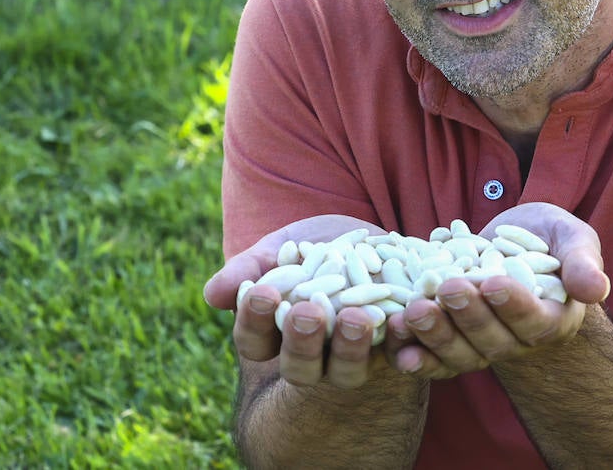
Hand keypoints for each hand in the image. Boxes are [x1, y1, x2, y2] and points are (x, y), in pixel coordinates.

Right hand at [203, 214, 390, 388]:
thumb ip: (250, 268)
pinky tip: (399, 319)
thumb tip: (213, 294)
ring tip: (356, 319)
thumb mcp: (282, 247)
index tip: (262, 292)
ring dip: (349, 349)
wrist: (370, 241)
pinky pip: (394, 356)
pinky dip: (396, 341)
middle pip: (299, 367)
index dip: (255, 320)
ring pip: (346, 372)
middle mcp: (312, 358)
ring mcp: (352, 360)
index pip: (254, 340)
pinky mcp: (391, 350)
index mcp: (275, 336)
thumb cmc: (313, 247)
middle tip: (309, 313)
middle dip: (302, 342)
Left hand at [387, 203, 610, 379]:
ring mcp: (482, 347)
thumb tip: (596, 288)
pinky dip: (413, 356)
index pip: (534, 319)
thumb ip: (582, 260)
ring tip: (412, 312)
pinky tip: (396, 346)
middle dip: (468, 316)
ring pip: (459, 354)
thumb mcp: (571, 237)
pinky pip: (433, 359)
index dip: (514, 304)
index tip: (494, 282)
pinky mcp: (451, 344)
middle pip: (493, 340)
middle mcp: (517, 342)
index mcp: (552, 318)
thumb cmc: (548, 239)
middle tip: (447, 289)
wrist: (511, 245)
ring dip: (435, 337)